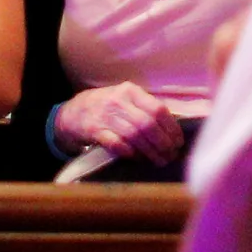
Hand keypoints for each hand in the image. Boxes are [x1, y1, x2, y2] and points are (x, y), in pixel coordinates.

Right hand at [53, 81, 185, 163]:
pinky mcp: (94, 130)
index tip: (178, 142)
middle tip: (170, 155)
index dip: (171, 128)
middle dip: (163, 143)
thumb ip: (145, 108)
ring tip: (158, 161)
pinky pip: (117, 144)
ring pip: (134, 135)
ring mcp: (105, 116)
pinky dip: (130, 153)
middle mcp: (118, 101)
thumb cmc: (106, 107)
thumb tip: (172, 129)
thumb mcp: (125, 99)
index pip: (158, 109)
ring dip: (150, 152)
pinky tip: (138, 158)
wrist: (73, 112)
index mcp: (130, 91)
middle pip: (148, 124)